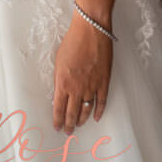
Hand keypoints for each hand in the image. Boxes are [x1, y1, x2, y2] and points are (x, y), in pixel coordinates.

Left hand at [52, 11, 112, 134]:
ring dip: (82, 120)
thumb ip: (59, 78)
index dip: (58, 120)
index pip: (59, 108)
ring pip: (86, 110)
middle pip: (72, 113)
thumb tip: (59, 91)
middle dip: (69, 124)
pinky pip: (102, 102)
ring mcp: (92, 86)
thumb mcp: (59, 60)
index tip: (57, 127)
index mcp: (63, 83)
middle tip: (67, 131)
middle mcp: (77, 88)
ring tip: (79, 125)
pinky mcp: (104, 82)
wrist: (91, 30)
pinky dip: (99, 111)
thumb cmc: (73, 41)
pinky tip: (95, 117)